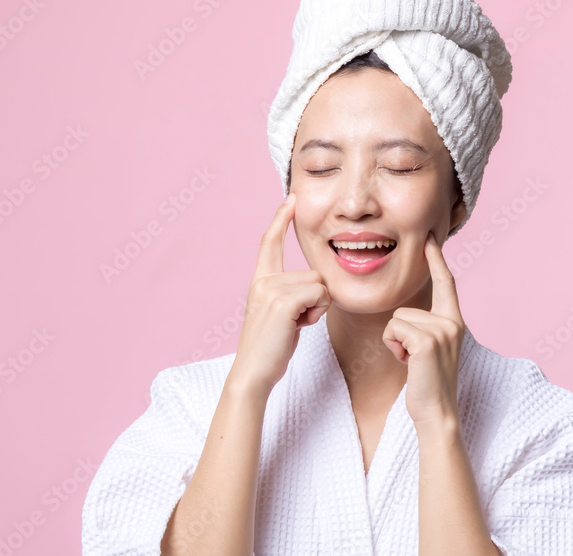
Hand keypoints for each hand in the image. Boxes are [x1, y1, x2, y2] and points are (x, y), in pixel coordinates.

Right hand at [229, 193, 331, 396]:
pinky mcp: (282, 301)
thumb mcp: (280, 314)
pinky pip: (319, 294)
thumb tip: (318, 287)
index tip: (292, 198)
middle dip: (317, 298)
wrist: (253, 372)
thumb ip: (292, 294)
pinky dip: (317, 312)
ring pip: (320, 284)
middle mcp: (263, 280)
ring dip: (318, 307)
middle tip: (297, 321)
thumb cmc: (270, 348)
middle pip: (313, 273)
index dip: (281, 219)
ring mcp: (270, 289)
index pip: (269, 242)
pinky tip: (298, 327)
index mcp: (260, 281)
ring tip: (296, 325)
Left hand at [382, 230, 466, 429]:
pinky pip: (393, 330)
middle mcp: (451, 322)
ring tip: (412, 362)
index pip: (446, 282)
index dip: (436, 259)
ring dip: (395, 342)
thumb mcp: (429, 347)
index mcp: (453, 321)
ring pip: (395, 320)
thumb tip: (404, 316)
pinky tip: (408, 364)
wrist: (435, 411)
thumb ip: (425, 327)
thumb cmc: (426, 382)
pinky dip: (393, 348)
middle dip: (398, 334)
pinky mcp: (427, 341)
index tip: (431, 237)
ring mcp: (441, 331)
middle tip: (414, 358)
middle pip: (403, 309)